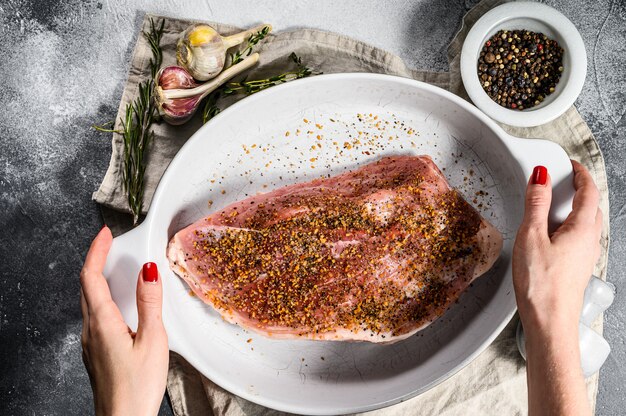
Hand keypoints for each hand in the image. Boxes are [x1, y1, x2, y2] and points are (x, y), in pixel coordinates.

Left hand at [80, 226, 168, 415]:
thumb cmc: (136, 387)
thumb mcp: (152, 340)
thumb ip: (150, 303)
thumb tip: (148, 271)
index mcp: (102, 322)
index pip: (90, 276)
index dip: (97, 251)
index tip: (105, 234)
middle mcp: (91, 330)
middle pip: (86, 286)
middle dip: (96, 260)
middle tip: (111, 245)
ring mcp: (91, 343)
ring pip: (89, 301)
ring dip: (99, 279)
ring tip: (115, 268)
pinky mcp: (97, 352)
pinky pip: (95, 316)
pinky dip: (103, 298)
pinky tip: (119, 304)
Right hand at [513, 161, 600, 415]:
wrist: (550, 323)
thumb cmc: (542, 285)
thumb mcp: (531, 237)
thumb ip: (535, 204)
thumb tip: (539, 177)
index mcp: (582, 229)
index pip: (588, 191)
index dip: (579, 174)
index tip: (569, 164)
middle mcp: (590, 241)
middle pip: (591, 206)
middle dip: (578, 189)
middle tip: (560, 180)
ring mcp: (585, 256)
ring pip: (586, 223)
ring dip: (573, 208)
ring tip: (552, 204)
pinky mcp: (577, 267)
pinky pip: (578, 238)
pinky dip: (568, 225)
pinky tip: (550, 234)